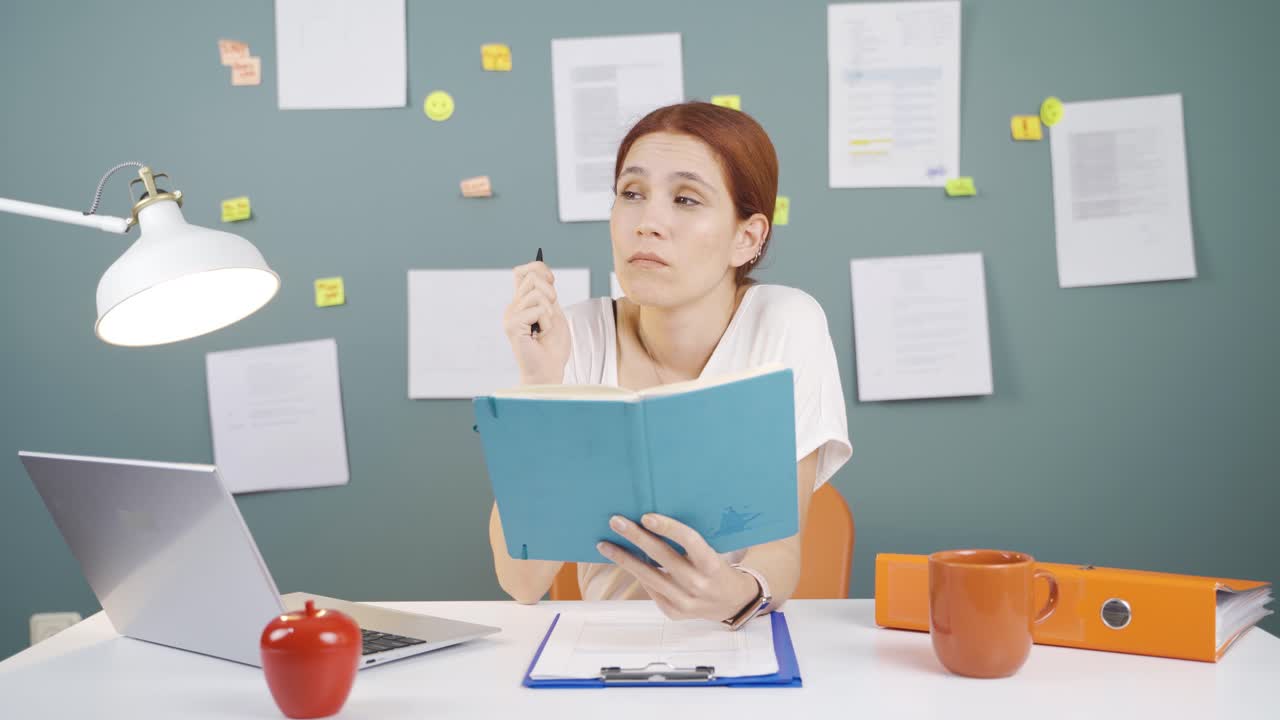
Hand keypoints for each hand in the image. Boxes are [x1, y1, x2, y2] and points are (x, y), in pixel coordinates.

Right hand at [502, 260, 569, 384]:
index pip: (522, 271)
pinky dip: (547, 323)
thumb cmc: (552, 348)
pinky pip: (538, 310)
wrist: (549, 370)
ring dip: (550, 312)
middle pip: (531, 276)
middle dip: (550, 291)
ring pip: (537, 293)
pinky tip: (540, 336)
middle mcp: (513, 307)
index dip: (539, 269)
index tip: (552, 283)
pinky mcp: (512, 325)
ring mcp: (510, 315)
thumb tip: (543, 273)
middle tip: (550, 313)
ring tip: (544, 329)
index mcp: (521, 303)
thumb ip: (547, 295)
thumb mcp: (554, 314)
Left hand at [597, 514, 759, 622]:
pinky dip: (637, 574)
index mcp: (711, 564)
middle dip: (636, 537)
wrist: (731, 602)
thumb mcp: (711, 553)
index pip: (689, 541)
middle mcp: (698, 584)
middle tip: (615, 521)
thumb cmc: (717, 569)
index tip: (646, 516)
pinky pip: (650, 589)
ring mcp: (684, 601)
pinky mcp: (673, 612)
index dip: (668, 527)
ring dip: (624, 558)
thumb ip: (687, 543)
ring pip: (648, 576)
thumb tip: (650, 522)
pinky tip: (624, 562)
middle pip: (661, 556)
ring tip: (605, 544)